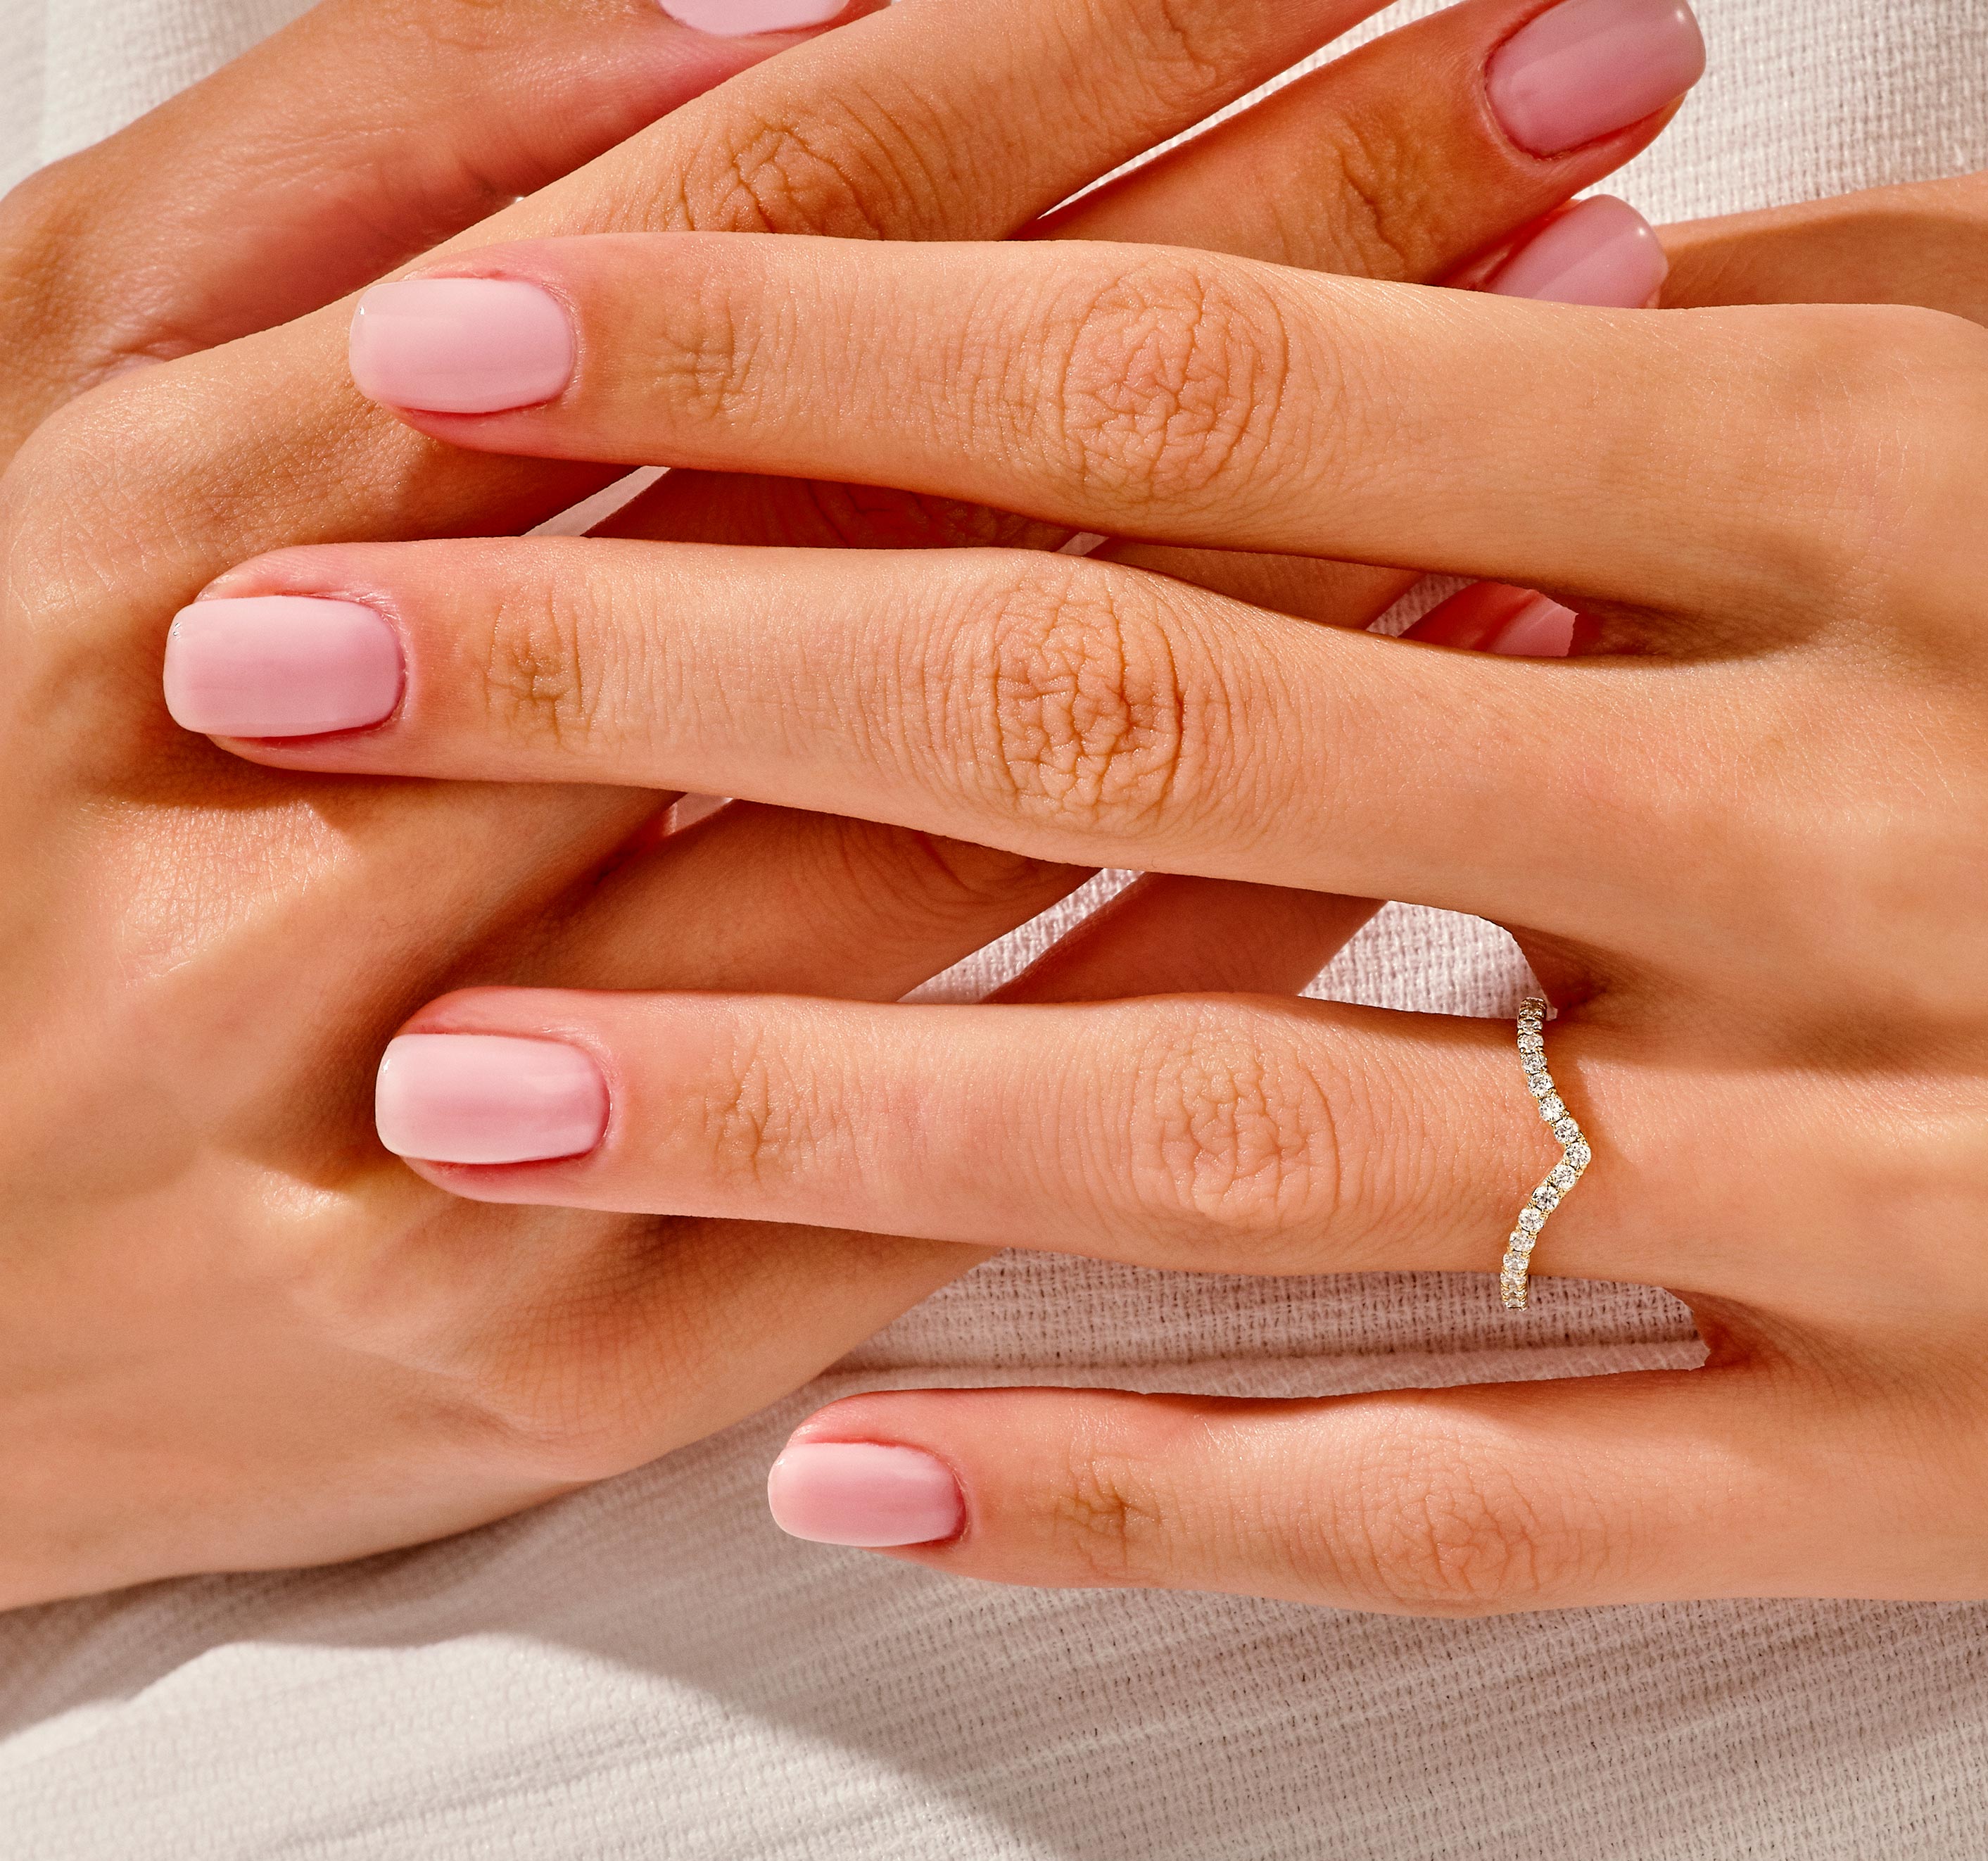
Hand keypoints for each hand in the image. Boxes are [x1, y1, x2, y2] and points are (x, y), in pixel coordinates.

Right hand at [0, 0, 1706, 1605]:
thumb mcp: (49, 396)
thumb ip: (366, 163)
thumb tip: (771, 13)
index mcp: (161, 518)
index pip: (733, 224)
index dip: (1081, 48)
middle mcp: (317, 815)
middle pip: (908, 473)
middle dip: (1282, 236)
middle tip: (1574, 71)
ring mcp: (452, 1120)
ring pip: (978, 799)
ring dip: (1333, 544)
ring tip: (1594, 332)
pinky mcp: (568, 1360)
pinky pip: (968, 1134)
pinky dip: (1233, 924)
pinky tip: (1463, 740)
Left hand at [229, 157, 1987, 1611]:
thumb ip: (1741, 322)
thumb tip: (1391, 315)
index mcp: (1889, 460)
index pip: (1217, 361)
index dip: (807, 331)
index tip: (490, 329)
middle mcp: (1859, 806)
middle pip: (1134, 718)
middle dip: (654, 677)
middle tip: (292, 672)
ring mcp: (1899, 1170)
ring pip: (1242, 1140)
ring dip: (795, 1103)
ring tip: (453, 1083)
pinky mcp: (1955, 1453)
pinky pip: (1473, 1470)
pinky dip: (1145, 1479)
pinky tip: (859, 1450)